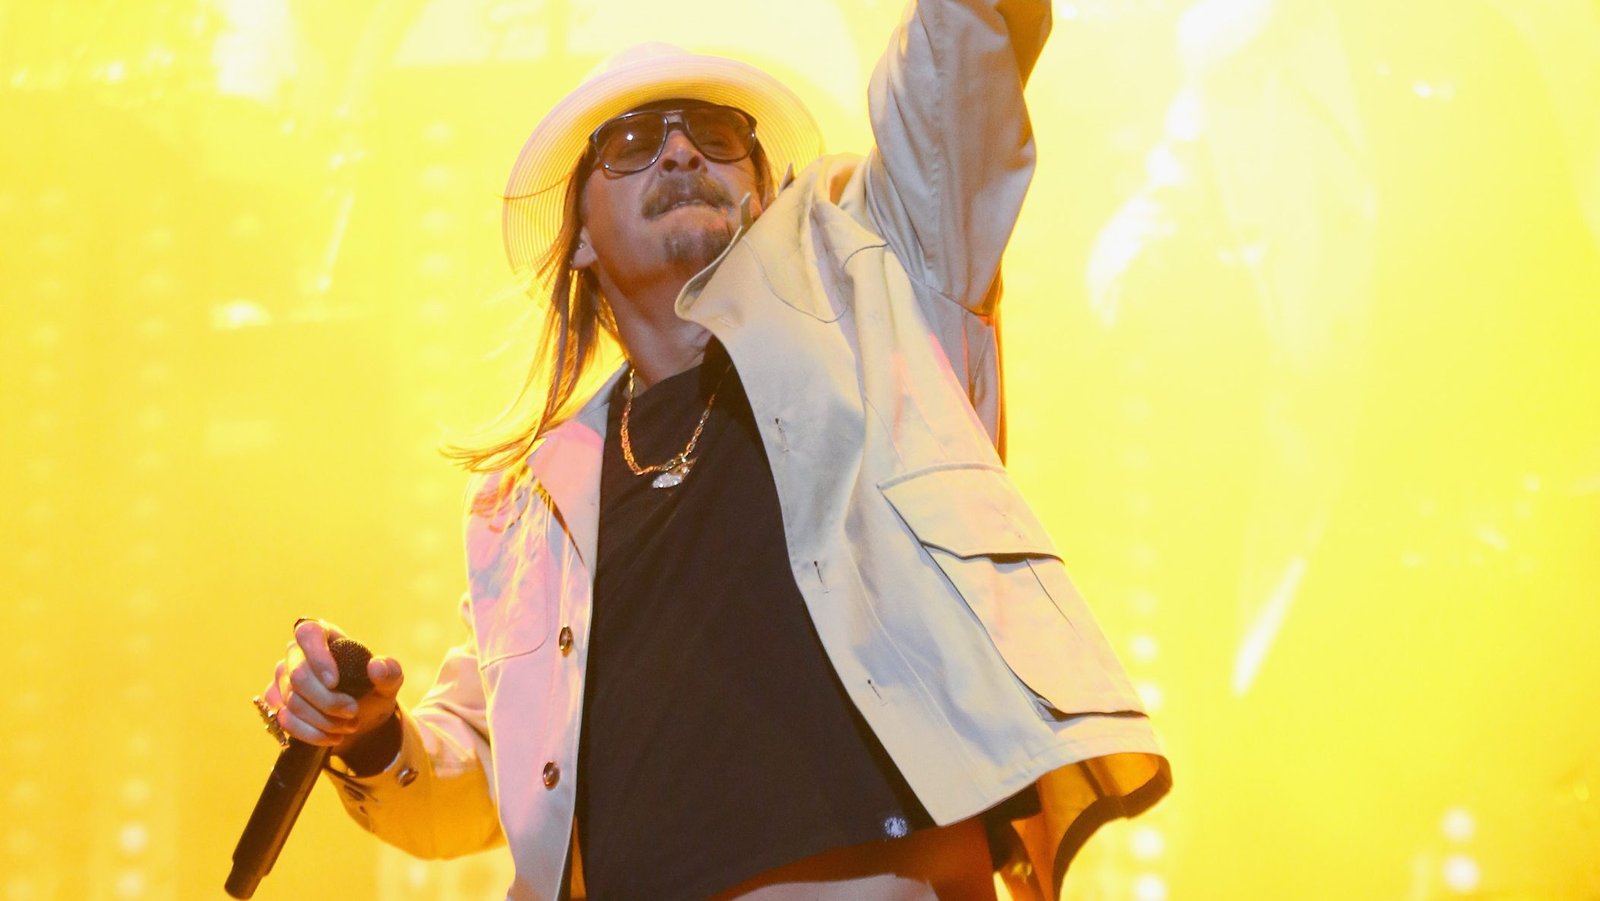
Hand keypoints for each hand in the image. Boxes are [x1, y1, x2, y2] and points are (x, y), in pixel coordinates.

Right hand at [260, 618, 403, 755]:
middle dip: (328, 701)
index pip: (308, 633)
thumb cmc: (372, 691)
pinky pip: (285, 720)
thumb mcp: (388, 682)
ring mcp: (282, 677)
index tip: (335, 682)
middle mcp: (297, 653)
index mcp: (325, 636)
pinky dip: (312, 733)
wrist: (359, 719)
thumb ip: (389, 672)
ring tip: (349, 726)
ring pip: (292, 702)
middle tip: (353, 712)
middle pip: (299, 676)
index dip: (318, 657)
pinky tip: (332, 737)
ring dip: (324, 720)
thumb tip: (376, 666)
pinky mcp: (276, 702)